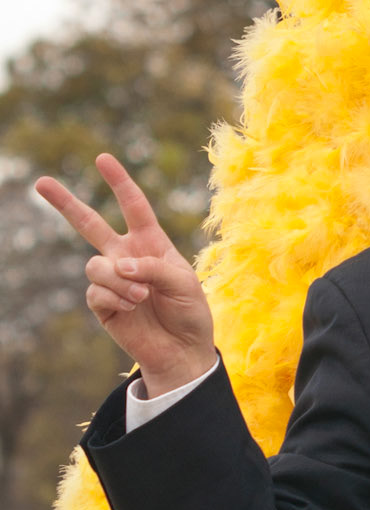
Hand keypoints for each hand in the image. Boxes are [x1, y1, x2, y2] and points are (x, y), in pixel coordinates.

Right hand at [35, 154, 216, 397]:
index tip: (102, 159)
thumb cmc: (189, 312)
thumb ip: (154, 267)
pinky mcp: (101, 303)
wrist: (182, 350)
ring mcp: (111, 279)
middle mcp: (126, 256)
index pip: (133, 206)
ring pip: (95, 265)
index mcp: (150, 243)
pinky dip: (116, 297)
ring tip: (142, 295)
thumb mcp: (185, 283)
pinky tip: (132, 307)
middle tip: (41, 182)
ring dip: (119, 279)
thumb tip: (119, 264)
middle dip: (65, 203)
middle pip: (88, 224)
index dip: (119, 182)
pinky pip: (96, 291)